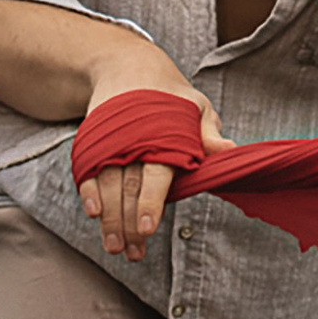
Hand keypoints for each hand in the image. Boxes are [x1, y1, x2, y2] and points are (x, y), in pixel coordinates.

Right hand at [78, 53, 224, 260]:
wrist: (128, 67)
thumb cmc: (170, 96)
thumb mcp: (195, 106)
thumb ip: (207, 131)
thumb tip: (229, 149)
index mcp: (160, 136)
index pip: (155, 175)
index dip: (151, 203)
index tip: (148, 228)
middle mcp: (131, 143)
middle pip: (128, 188)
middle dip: (127, 223)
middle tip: (130, 251)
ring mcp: (108, 145)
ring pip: (107, 187)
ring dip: (110, 220)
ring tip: (115, 247)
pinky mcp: (93, 147)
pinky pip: (88, 174)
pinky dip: (89, 194)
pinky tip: (93, 215)